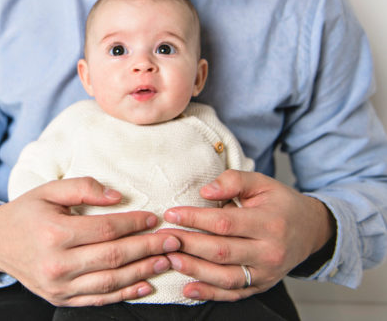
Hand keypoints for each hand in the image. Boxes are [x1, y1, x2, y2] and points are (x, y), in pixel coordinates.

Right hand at [0, 176, 181, 305]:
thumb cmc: (26, 212)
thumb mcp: (49, 190)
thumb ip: (83, 187)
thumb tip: (118, 197)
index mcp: (55, 233)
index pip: (106, 230)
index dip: (134, 224)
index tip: (154, 217)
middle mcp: (57, 264)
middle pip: (113, 257)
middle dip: (147, 248)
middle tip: (173, 240)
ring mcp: (58, 286)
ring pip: (110, 282)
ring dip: (142, 272)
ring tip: (165, 261)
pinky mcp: (59, 298)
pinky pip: (98, 299)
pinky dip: (124, 294)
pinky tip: (145, 285)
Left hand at [160, 170, 333, 300]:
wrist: (311, 230)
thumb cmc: (280, 204)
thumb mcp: (262, 183)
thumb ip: (233, 181)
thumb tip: (205, 191)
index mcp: (270, 223)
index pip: (225, 223)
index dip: (195, 219)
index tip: (171, 214)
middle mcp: (270, 252)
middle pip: (221, 252)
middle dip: (188, 245)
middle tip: (163, 239)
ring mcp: (266, 273)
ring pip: (225, 277)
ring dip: (194, 270)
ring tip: (169, 259)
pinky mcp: (262, 286)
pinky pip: (234, 294)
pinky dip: (209, 294)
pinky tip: (188, 288)